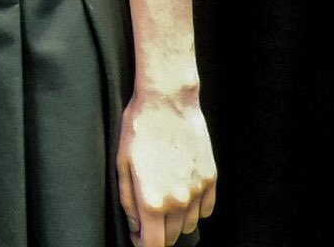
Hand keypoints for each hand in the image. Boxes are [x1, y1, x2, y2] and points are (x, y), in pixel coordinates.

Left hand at [117, 88, 215, 245]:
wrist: (168, 101)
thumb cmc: (140, 128)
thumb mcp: (122, 164)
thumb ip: (128, 200)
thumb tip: (135, 224)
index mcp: (152, 200)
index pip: (152, 245)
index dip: (142, 245)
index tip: (138, 238)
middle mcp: (178, 201)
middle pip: (171, 238)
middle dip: (157, 233)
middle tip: (147, 218)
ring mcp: (198, 191)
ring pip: (189, 225)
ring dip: (176, 221)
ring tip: (164, 200)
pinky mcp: (211, 178)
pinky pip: (206, 209)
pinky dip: (195, 209)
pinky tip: (183, 194)